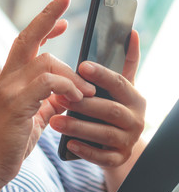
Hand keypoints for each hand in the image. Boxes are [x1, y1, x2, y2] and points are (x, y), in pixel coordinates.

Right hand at [0, 0, 95, 191]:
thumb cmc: (12, 139)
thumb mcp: (35, 116)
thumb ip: (48, 102)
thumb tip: (66, 93)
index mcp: (12, 79)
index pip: (26, 44)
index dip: (43, 27)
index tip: (62, 20)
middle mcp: (8, 78)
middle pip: (27, 38)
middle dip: (46, 15)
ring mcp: (9, 89)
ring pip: (45, 62)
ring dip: (71, 74)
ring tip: (86, 91)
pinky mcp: (15, 104)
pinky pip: (46, 83)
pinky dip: (66, 87)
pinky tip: (76, 98)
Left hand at [50, 30, 145, 166]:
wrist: (118, 139)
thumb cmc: (113, 105)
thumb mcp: (119, 86)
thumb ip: (125, 62)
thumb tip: (130, 33)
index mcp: (134, 97)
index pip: (119, 82)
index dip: (101, 74)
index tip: (81, 66)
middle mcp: (136, 118)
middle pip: (111, 109)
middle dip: (84, 104)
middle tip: (60, 98)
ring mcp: (129, 140)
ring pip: (105, 134)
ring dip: (79, 127)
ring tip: (55, 122)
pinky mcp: (119, 157)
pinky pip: (103, 157)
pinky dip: (86, 150)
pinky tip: (69, 143)